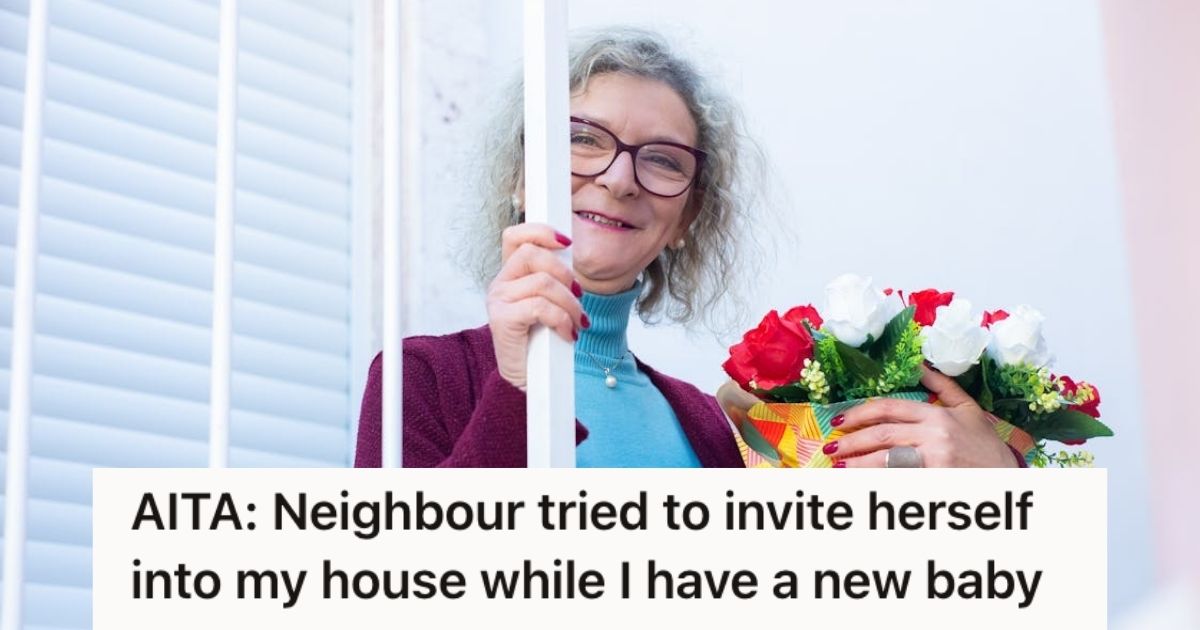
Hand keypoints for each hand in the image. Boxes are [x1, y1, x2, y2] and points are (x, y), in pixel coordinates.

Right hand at [486, 223, 584, 390]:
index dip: (539, 231)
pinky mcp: (503, 319)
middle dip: (564, 272)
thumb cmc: (543, 341)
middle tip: (578, 294)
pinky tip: (568, 334)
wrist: (530, 380)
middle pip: (532, 254)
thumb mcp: (551, 303)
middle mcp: (500, 284)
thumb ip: (554, 280)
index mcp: (511, 276)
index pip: (515, 237)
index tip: (565, 241)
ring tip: (578, 322)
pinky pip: (540, 307)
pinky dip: (562, 320)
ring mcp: (498, 300)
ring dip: (570, 303)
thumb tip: (572, 262)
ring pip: (543, 282)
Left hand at [829, 365, 1017, 467]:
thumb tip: (921, 364)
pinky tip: (862, 484)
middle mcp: (934, 434)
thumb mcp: (968, 410)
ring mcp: (935, 459)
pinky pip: (899, 479)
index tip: (841, 420)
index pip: (889, 409)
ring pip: (885, 459)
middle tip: (832, 447)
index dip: (860, 413)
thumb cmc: (987, 446)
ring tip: (839, 466)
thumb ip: (943, 387)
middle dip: (852, 441)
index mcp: (937, 414)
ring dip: (857, 463)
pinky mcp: (937, 481)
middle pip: (881, 434)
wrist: (1009, 478)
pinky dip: (878, 481)